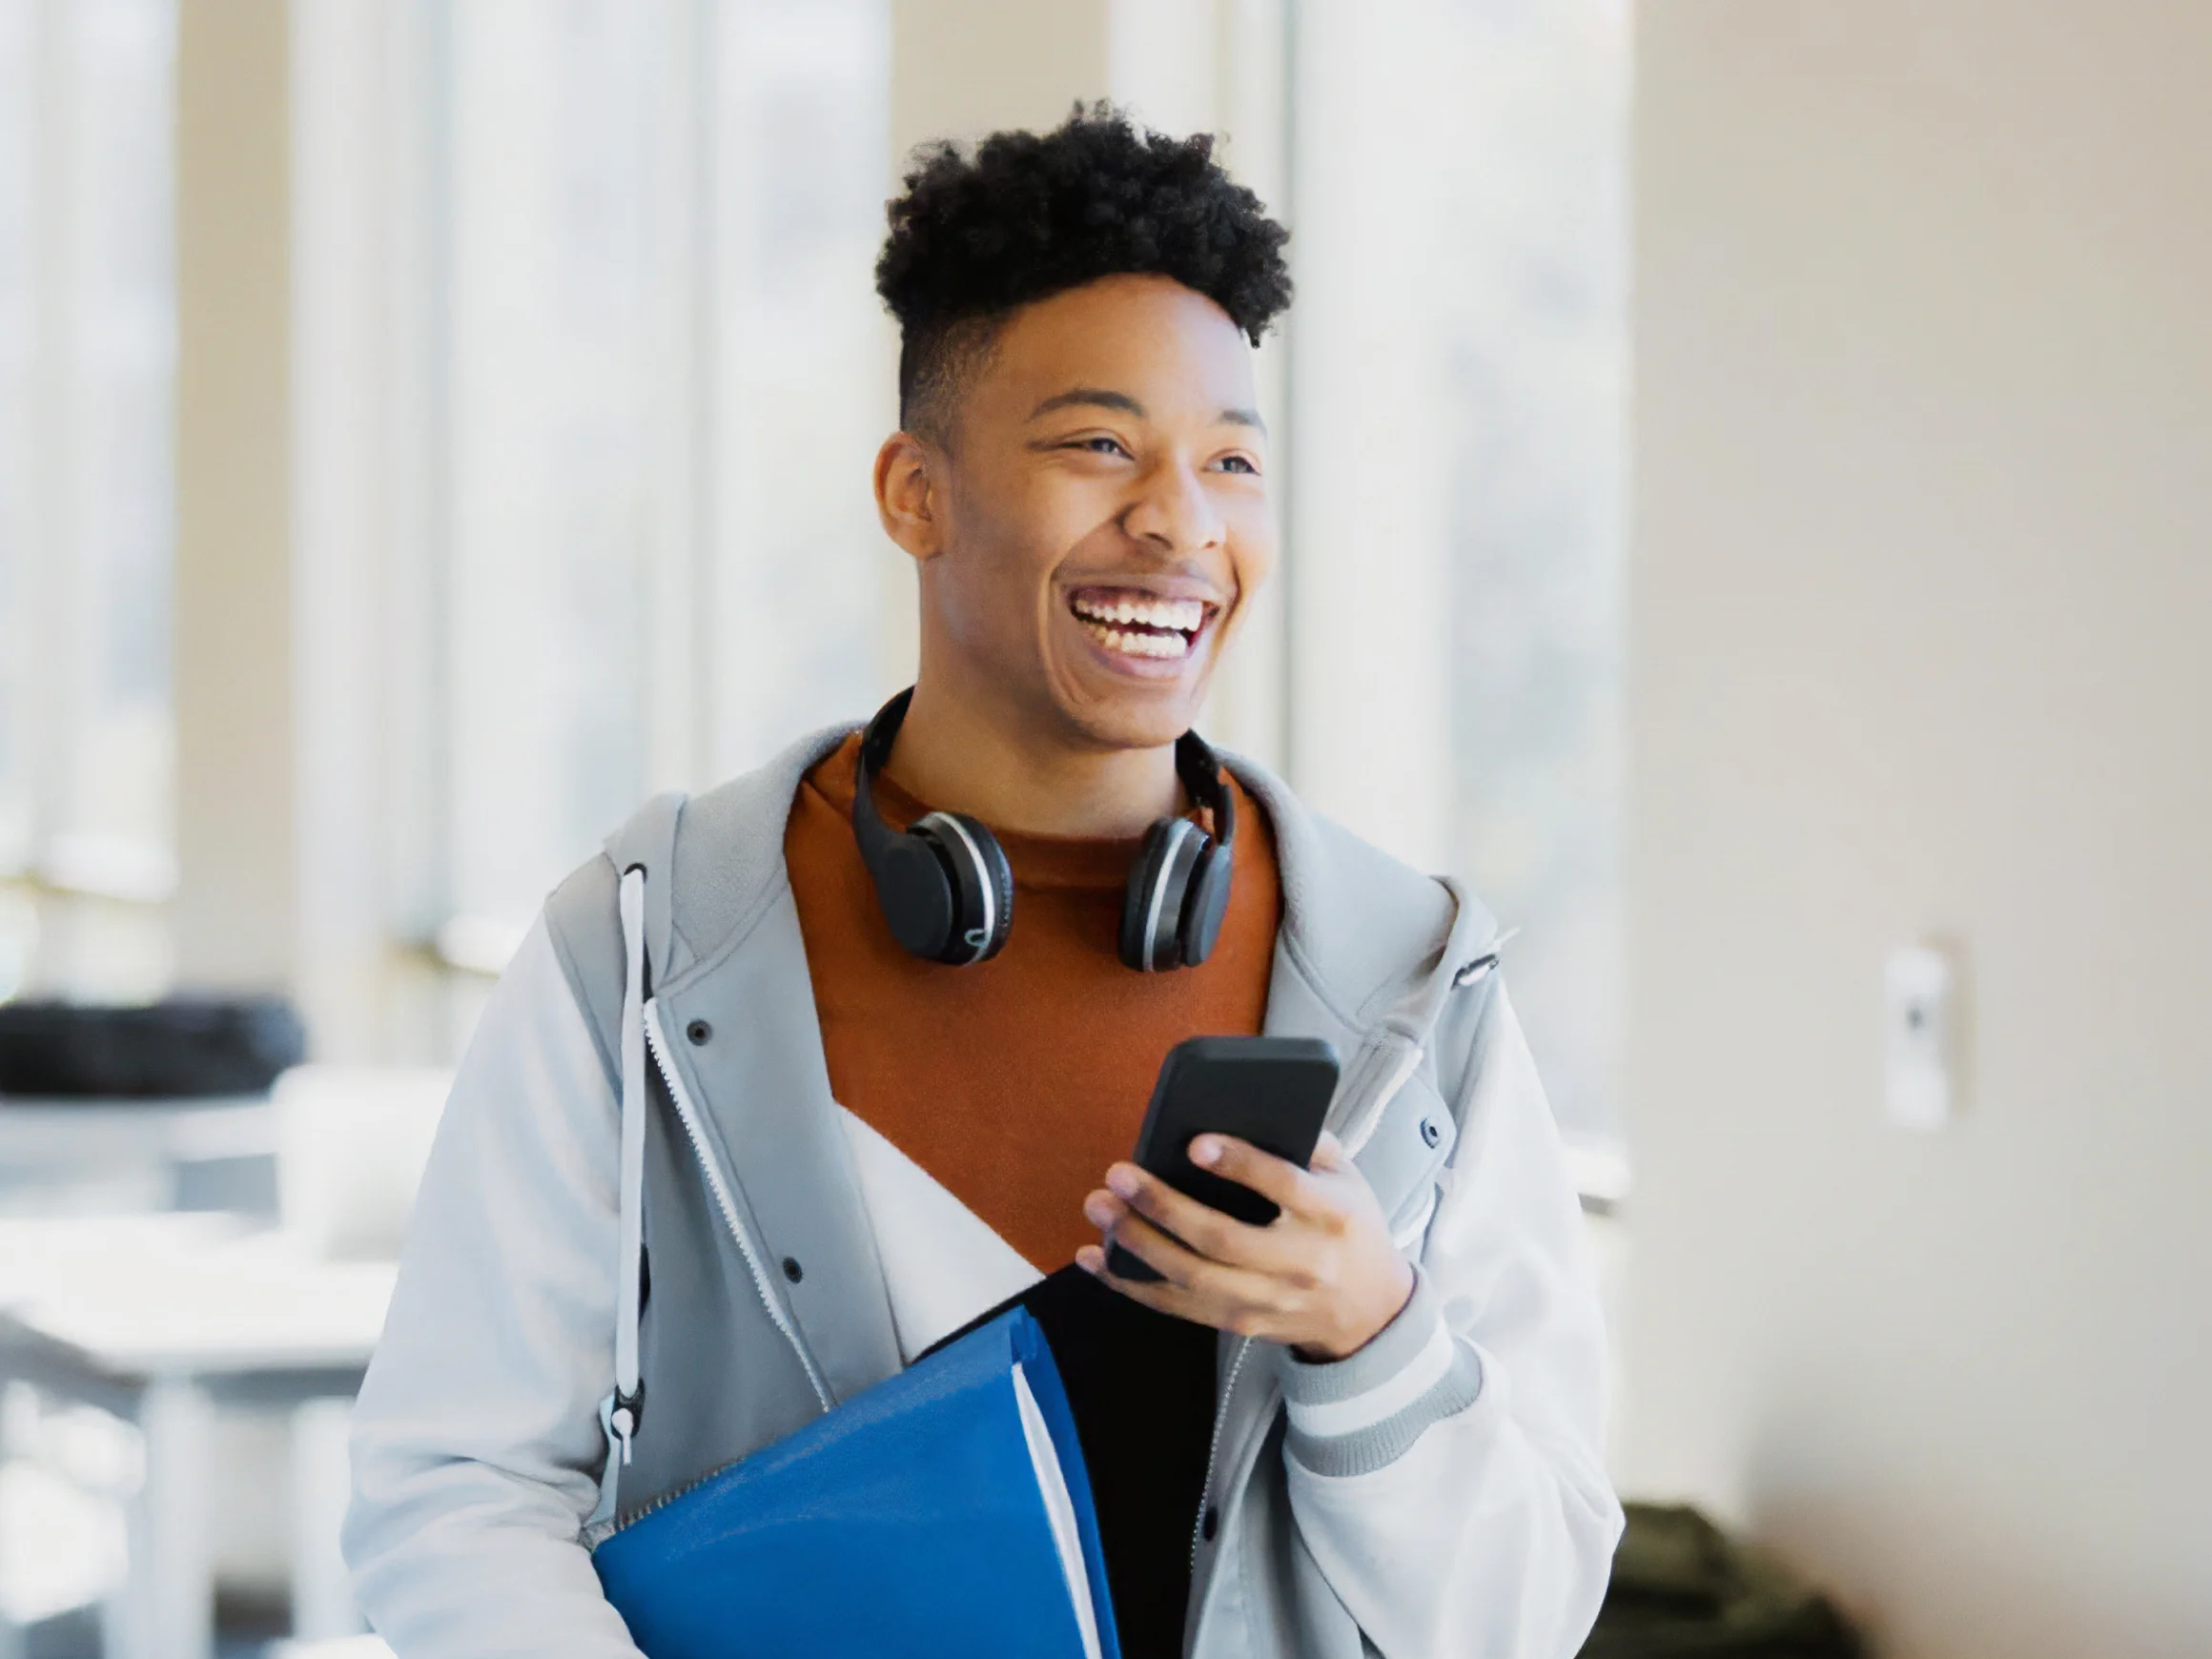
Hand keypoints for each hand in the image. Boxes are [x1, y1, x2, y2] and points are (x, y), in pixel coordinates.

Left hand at [1076, 1130, 1414, 1360]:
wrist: (1371, 1311)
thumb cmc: (1349, 1227)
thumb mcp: (1347, 1177)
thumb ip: (1305, 1141)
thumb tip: (1241, 1105)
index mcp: (1333, 1216)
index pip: (1284, 1187)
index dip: (1240, 1165)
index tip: (1195, 1143)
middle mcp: (1301, 1263)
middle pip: (1222, 1239)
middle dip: (1163, 1205)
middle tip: (1119, 1174)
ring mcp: (1269, 1300)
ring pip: (1192, 1277)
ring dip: (1137, 1243)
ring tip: (1100, 1207)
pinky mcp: (1241, 1324)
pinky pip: (1177, 1306)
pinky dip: (1132, 1283)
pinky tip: (1096, 1257)